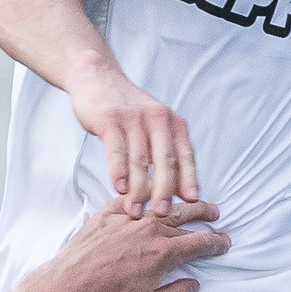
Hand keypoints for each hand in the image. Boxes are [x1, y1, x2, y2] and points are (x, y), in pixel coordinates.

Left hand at [34, 198, 229, 291]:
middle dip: (205, 216)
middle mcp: (150, 230)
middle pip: (187, 217)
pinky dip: (146, 195)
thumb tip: (192, 285)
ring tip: (191, 202)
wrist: (68, 285)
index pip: (200, 242)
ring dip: (181, 204)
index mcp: (164, 253)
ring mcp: (129, 218)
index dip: (216, 242)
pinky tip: (152, 195)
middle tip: (215, 215)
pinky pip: (133, 199)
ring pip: (162, 205)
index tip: (223, 243)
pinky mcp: (109, 214)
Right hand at [70, 63, 199, 214]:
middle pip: (166, 160)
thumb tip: (181, 192)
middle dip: (165, 190)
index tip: (193, 203)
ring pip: (140, 160)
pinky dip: (119, 172)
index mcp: (173, 123)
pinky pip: (117, 150)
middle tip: (162, 213)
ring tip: (136, 210)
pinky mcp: (110, 119)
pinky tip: (119, 189)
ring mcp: (134, 118)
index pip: (185, 155)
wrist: (98, 78)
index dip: (190, 180)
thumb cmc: (127, 110)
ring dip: (138, 189)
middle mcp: (158, 118)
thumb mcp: (154, 126)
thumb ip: (167, 154)